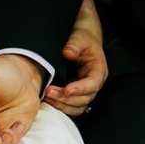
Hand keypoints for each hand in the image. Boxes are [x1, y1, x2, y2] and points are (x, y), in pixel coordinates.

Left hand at [45, 0, 108, 117]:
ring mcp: (86, 90)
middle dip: (66, 98)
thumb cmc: (83, 38)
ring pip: (78, 106)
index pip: (93, 84)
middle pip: (84, 98)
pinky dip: (61, 106)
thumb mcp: (80, 37)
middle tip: (49, 92)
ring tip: (46, 97)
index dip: (80, 89)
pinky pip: (71, 106)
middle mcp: (94, 83)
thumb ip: (74, 45)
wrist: (83, 39)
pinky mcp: (77, 93)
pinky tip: (49, 100)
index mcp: (98, 70)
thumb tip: (68, 53)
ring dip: (62, 105)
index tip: (67, 90)